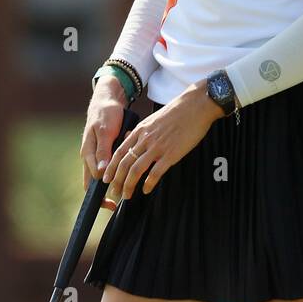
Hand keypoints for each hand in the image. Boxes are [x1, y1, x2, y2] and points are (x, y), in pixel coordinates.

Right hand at [81, 76, 127, 211]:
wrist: (108, 99)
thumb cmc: (105, 113)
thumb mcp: (105, 130)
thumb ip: (103, 151)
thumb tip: (102, 172)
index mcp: (88, 153)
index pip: (91, 181)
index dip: (101, 193)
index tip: (112, 202)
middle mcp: (90, 156)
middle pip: (94, 182)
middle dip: (105, 193)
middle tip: (117, 202)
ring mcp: (97, 153)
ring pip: (104, 173)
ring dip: (116, 175)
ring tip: (127, 177)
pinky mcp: (104, 149)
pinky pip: (110, 162)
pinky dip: (120, 164)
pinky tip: (129, 161)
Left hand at [103, 79, 224, 200]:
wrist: (195, 106)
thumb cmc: (177, 112)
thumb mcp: (153, 119)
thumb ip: (141, 131)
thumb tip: (130, 138)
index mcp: (140, 131)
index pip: (119, 153)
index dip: (111, 168)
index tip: (107, 179)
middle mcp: (145, 139)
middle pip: (124, 164)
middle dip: (117, 181)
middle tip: (115, 192)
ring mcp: (157, 147)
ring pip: (136, 170)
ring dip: (128, 185)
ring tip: (127, 195)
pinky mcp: (171, 154)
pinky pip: (155, 172)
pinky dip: (148, 183)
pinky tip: (146, 190)